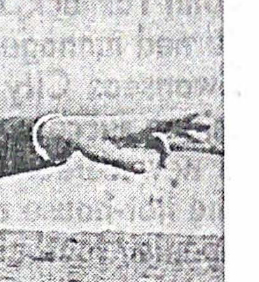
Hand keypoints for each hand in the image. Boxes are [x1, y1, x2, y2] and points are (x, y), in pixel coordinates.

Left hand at [42, 112, 216, 172]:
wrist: (73, 132)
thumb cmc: (87, 142)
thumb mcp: (102, 155)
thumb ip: (124, 162)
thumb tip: (146, 170)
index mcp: (133, 126)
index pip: (163, 121)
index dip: (182, 117)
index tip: (201, 111)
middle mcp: (138, 126)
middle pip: (168, 123)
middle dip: (189, 124)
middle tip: (209, 123)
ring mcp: (135, 131)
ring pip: (164, 132)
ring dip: (181, 136)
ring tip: (203, 140)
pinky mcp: (131, 137)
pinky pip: (153, 141)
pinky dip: (163, 150)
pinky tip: (165, 164)